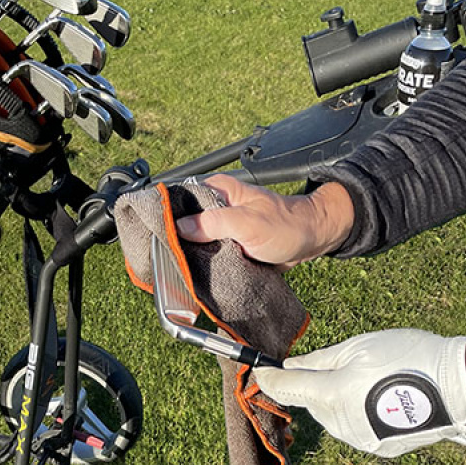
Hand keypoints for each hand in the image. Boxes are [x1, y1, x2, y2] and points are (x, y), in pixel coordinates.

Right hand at [175, 174, 354, 268]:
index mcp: (216, 191)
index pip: (178, 200)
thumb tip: (181, 227)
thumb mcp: (249, 223)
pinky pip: (207, 254)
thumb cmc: (286, 225)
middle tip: (166, 261)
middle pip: (181, 224)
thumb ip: (214, 223)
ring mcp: (219, 226)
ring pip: (192, 242)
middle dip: (174, 242)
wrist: (311, 240)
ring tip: (178, 271)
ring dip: (188, 256)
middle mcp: (214, 206)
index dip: (164, 218)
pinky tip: (195, 274)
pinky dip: (201, 263)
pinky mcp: (226, 244)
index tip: (154, 237)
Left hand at [253, 329, 465, 456]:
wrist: (458, 385)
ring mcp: (360, 439)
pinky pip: (355, 428)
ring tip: (371, 379)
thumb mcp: (358, 347)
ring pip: (333, 418)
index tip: (259, 371)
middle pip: (312, 404)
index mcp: (332, 395)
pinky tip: (382, 397)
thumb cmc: (408, 357)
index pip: (287, 389)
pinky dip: (359, 413)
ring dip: (338, 401)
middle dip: (317, 386)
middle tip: (342, 365)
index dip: (269, 379)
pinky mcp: (378, 448)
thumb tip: (289, 366)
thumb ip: (318, 361)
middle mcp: (340, 424)